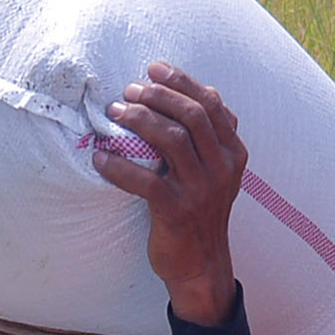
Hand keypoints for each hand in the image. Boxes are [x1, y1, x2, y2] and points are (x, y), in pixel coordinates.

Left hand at [91, 62, 243, 326]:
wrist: (201, 265)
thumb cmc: (201, 212)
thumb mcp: (217, 173)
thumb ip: (211, 138)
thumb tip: (196, 93)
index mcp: (234, 154)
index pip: (212, 104)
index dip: (181, 81)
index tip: (153, 68)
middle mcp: (222, 169)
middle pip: (192, 115)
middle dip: (158, 95)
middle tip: (129, 91)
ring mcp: (201, 191)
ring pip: (171, 140)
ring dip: (138, 120)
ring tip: (114, 114)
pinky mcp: (176, 211)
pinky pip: (144, 180)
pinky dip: (118, 165)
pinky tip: (101, 157)